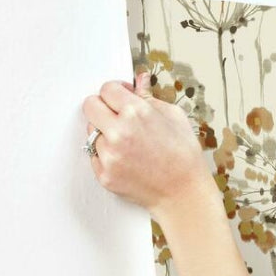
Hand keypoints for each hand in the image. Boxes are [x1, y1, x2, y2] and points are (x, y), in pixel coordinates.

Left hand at [81, 72, 208, 214]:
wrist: (185, 194)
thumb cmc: (185, 157)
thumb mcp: (175, 118)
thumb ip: (150, 98)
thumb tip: (139, 80)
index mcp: (137, 113)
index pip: (107, 89)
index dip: (116, 92)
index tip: (121, 99)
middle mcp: (119, 132)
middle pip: (90, 106)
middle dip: (103, 108)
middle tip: (118, 118)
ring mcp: (109, 155)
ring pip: (92, 133)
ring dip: (106, 135)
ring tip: (129, 145)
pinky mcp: (105, 175)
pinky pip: (95, 156)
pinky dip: (107, 156)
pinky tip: (128, 161)